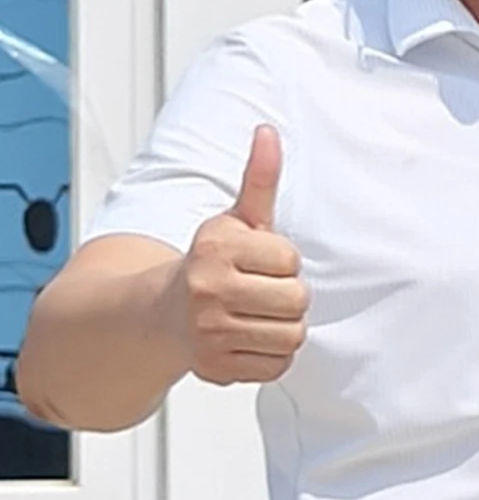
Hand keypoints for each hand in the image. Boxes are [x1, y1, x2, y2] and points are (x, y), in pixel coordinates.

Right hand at [171, 127, 307, 385]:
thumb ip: (259, 178)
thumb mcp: (236, 219)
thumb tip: (268, 132)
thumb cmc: (212, 263)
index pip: (291, 261)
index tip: (257, 263)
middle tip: (257, 292)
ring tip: (254, 316)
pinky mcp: (215, 367)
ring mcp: (208, 331)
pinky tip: (246, 339)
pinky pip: (278, 365)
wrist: (161, 314)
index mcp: (216, 248)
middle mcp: (207, 288)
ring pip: (292, 335)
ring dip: (282, 328)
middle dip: (286, 297)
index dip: (282, 263)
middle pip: (297, 301)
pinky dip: (270, 356)